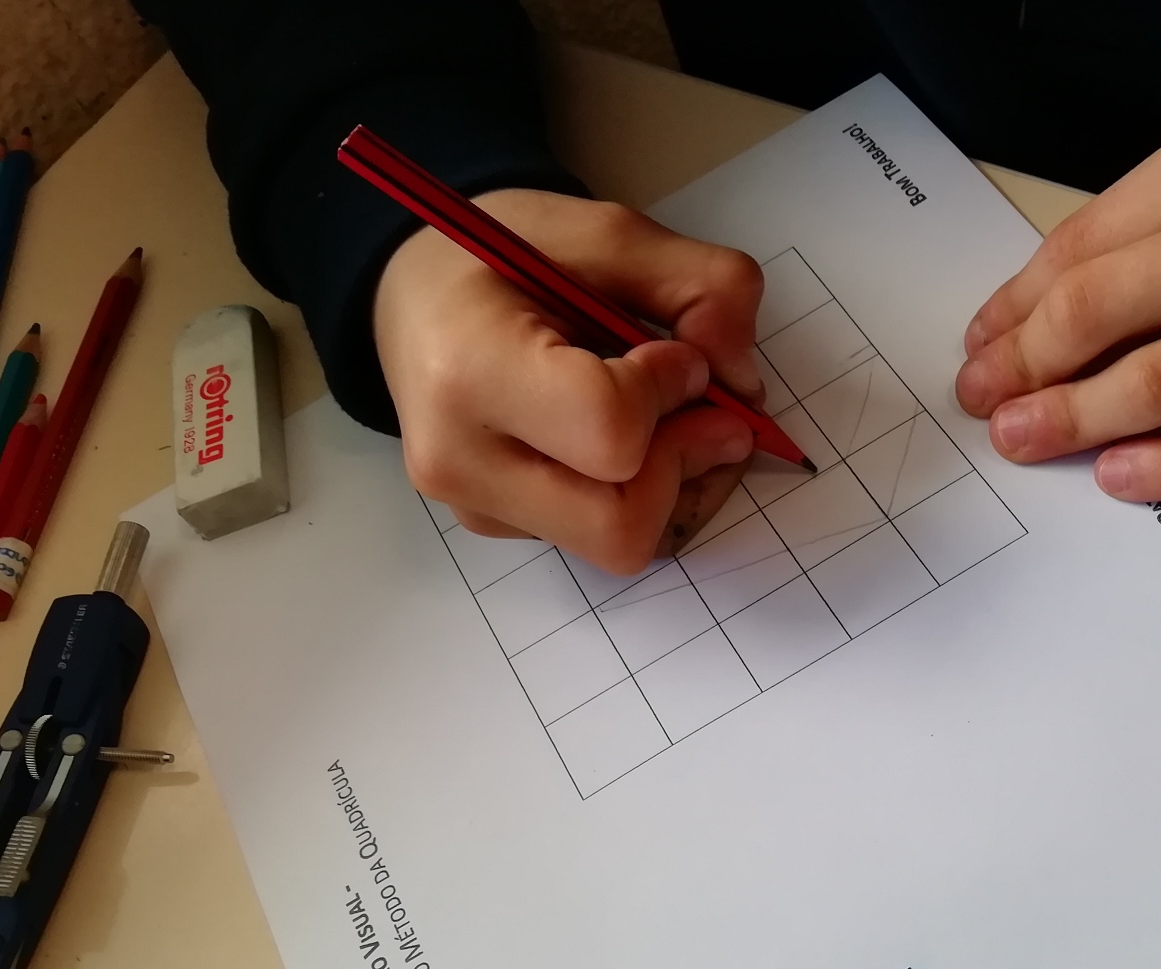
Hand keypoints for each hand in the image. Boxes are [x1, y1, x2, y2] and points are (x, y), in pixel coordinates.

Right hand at [374, 190, 763, 572]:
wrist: (415, 296)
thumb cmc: (500, 256)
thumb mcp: (605, 233)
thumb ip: (699, 286)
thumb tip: (745, 381)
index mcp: (470, 370)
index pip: (609, 432)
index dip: (669, 395)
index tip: (674, 354)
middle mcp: (460, 460)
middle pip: (621, 525)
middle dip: (686, 464)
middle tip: (706, 406)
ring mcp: (476, 508)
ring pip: (621, 544)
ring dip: (676, 484)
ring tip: (669, 415)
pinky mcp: (499, 528)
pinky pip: (604, 539)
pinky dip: (645, 494)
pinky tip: (631, 438)